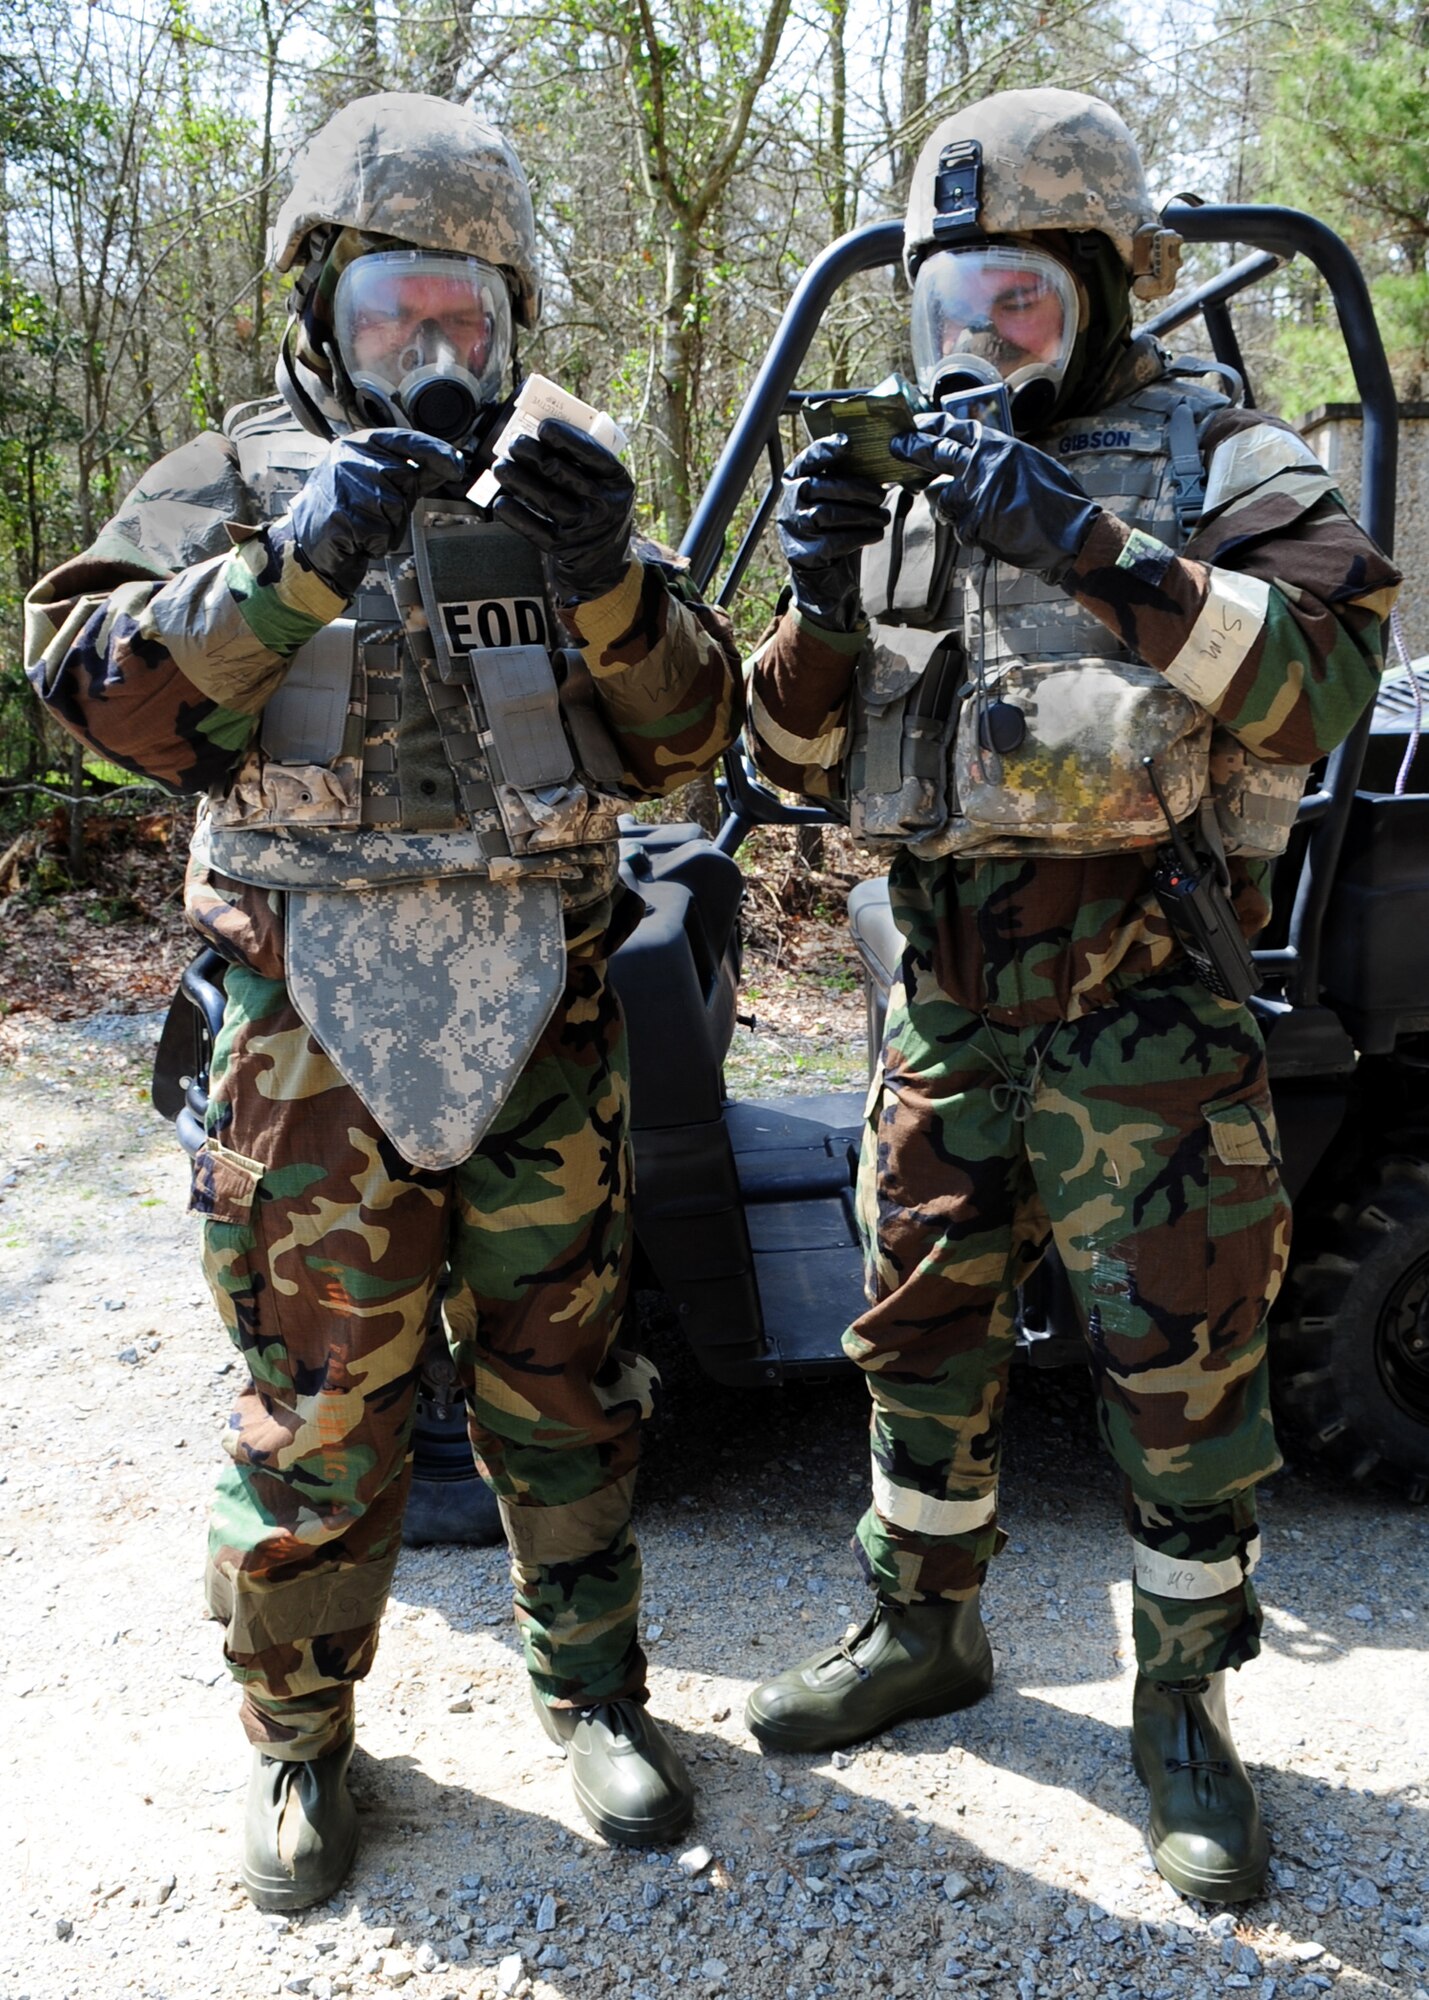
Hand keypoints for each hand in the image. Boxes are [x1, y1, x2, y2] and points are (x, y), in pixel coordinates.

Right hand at [288, 428, 468, 596]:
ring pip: (395, 508)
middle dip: (399, 503)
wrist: (309, 541)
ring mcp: (343, 485)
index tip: (457, 466)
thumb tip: (452, 463)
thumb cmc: (350, 509)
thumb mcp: (379, 481)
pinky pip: (382, 533)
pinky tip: (357, 539)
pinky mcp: (341, 516)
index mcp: (358, 443)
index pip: (404, 439)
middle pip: (405, 479)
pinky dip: (376, 543)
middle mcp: (349, 458)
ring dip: (388, 526)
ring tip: (364, 524)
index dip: (434, 451)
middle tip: (373, 511)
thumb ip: (413, 471)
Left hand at [491, 417, 635, 602]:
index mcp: (617, 482)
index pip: (591, 453)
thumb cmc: (598, 508)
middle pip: (560, 472)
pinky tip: (501, 502)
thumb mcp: (606, 485)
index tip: (543, 427)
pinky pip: (534, 529)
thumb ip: (584, 462)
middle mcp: (603, 505)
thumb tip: (541, 432)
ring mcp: (584, 529)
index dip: (564, 437)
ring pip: (545, 499)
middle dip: (532, 453)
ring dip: (517, 478)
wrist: (605, 560)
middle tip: (515, 444)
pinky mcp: (564, 548)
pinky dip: (515, 515)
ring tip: (501, 467)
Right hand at [777, 434, 889, 631]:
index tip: (847, 443)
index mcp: (795, 482)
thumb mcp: (836, 499)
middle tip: (881, 495)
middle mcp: (789, 504)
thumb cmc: (836, 527)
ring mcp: (793, 530)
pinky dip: (860, 536)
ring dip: (862, 514)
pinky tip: (876, 534)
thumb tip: (880, 460)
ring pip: (827, 514)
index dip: (825, 450)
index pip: (807, 460)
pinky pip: (833, 541)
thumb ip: (846, 479)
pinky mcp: (803, 554)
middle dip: (856, 489)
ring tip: (883, 517)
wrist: (824, 573)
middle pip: (819, 486)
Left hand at [889, 418, 1099, 582]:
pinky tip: (995, 532)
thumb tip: (972, 460)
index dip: (931, 426)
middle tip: (894, 446)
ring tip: (979, 513)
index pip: (955, 429)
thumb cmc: (1057, 501)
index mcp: (999, 446)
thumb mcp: (1028, 464)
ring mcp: (975, 494)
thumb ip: (998, 460)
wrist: (1071, 535)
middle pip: (935, 453)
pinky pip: (959, 528)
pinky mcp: (972, 523)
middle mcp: (983, 464)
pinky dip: (972, 532)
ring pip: (943, 500)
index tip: (915, 425)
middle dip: (911, 449)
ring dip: (952, 507)